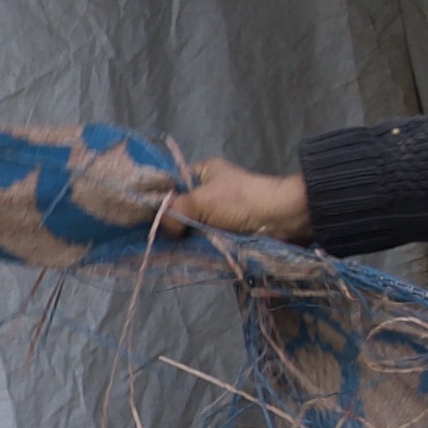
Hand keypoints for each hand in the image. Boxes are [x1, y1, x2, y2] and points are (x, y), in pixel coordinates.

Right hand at [72, 146, 307, 240]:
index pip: (171, 184)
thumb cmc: (242, 201)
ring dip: (186, 239)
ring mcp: (221, 213)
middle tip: (157, 238)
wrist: (285, 219)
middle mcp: (211, 190)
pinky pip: (207, 240)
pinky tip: (186, 256)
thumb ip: (174, 211)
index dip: (158, 200)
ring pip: (193, 227)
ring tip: (170, 250)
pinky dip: (200, 247)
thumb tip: (163, 229)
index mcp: (204, 172)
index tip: (142, 217)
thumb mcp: (202, 200)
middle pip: (180, 209)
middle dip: (172, 224)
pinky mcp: (231, 232)